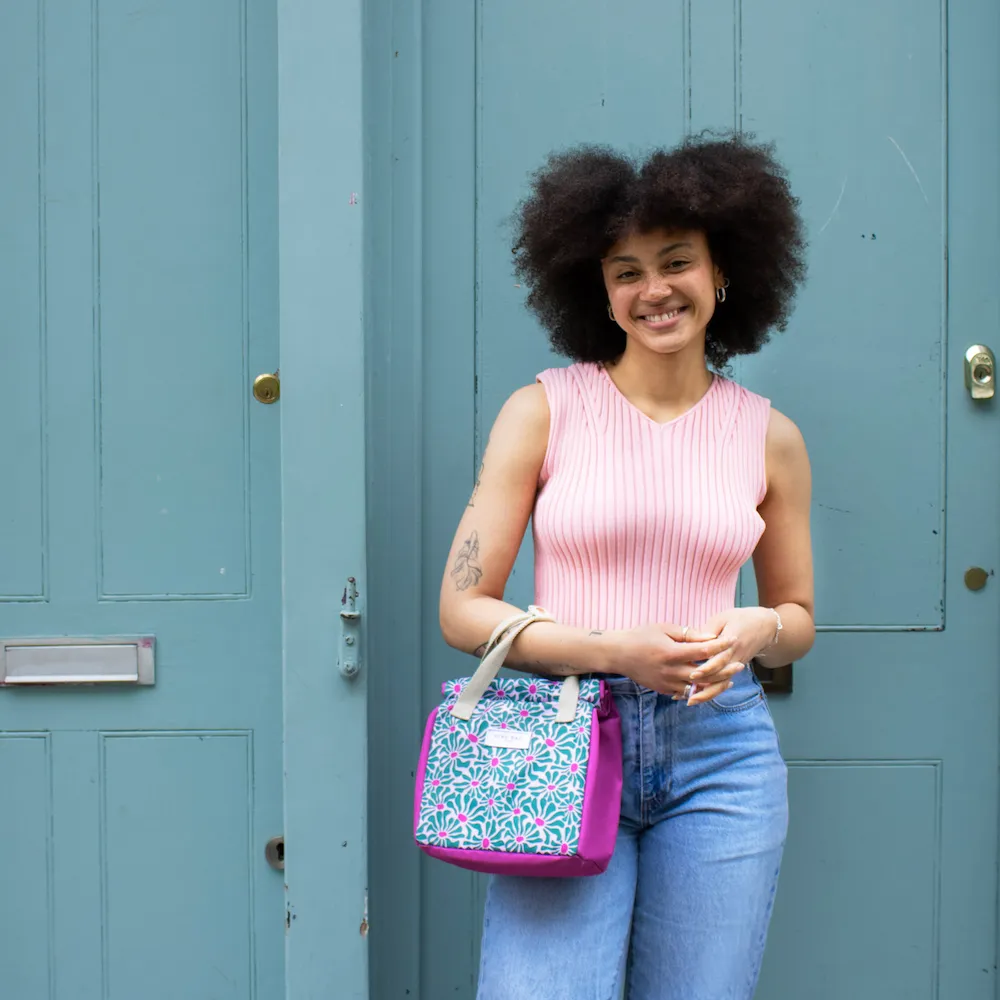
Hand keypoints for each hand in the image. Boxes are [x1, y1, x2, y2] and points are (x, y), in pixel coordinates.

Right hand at [606, 623, 735, 698]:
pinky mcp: (664, 690)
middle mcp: (672, 670)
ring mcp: (668, 683)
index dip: (721, 645)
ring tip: (729, 679)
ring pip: (699, 688)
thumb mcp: (664, 628)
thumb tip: (710, 637)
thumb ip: (688, 634)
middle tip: (739, 664)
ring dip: (716, 684)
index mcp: (672, 652)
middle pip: (706, 673)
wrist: (619, 654)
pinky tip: (710, 685)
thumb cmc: (641, 636)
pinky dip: (700, 691)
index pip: (704, 650)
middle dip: (725, 669)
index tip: (733, 640)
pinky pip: (687, 694)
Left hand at [683, 607, 777, 704]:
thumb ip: (708, 630)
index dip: (707, 668)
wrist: (765, 626)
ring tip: (690, 701)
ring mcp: (736, 665)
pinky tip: (698, 695)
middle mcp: (735, 657)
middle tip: (689, 696)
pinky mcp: (735, 669)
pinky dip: (712, 691)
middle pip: (721, 677)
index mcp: (732, 643)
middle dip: (705, 688)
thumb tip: (691, 641)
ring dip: (707, 694)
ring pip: (723, 684)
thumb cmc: (741, 619)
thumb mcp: (723, 618)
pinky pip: (724, 682)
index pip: (719, 659)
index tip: (693, 675)